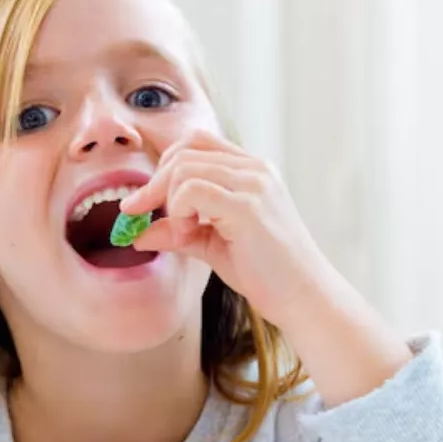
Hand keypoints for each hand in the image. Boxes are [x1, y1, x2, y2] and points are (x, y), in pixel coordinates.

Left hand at [122, 128, 412, 405]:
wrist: (304, 299)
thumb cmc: (266, 273)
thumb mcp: (212, 246)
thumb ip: (178, 232)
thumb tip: (137, 234)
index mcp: (251, 170)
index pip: (195, 142)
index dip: (163, 167)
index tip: (143, 203)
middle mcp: (254, 168)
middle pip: (183, 151)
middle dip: (153, 184)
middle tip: (141, 216)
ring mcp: (254, 183)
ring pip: (183, 167)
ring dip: (167, 201)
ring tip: (181, 234)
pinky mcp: (248, 206)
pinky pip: (191, 190)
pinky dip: (177, 211)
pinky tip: (187, 234)